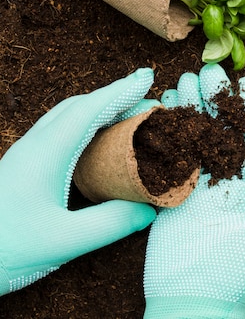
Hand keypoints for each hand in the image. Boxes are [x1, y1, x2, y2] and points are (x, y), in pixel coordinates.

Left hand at [0, 68, 157, 295]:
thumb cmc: (6, 248)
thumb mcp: (64, 241)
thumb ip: (111, 224)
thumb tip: (149, 210)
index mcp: (46, 153)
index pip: (90, 109)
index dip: (121, 91)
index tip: (147, 78)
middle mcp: (36, 146)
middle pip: (79, 106)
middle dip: (114, 96)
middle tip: (146, 99)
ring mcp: (27, 155)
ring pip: (67, 116)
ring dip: (99, 108)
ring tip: (127, 114)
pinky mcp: (25, 167)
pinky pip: (61, 131)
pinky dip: (87, 124)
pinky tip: (98, 142)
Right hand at [143, 64, 244, 318]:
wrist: (193, 303)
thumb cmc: (238, 274)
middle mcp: (231, 181)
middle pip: (225, 130)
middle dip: (217, 100)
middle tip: (207, 71)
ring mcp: (200, 185)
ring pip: (196, 137)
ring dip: (191, 109)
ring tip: (183, 80)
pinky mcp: (172, 194)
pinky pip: (171, 156)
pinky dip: (166, 132)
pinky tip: (162, 110)